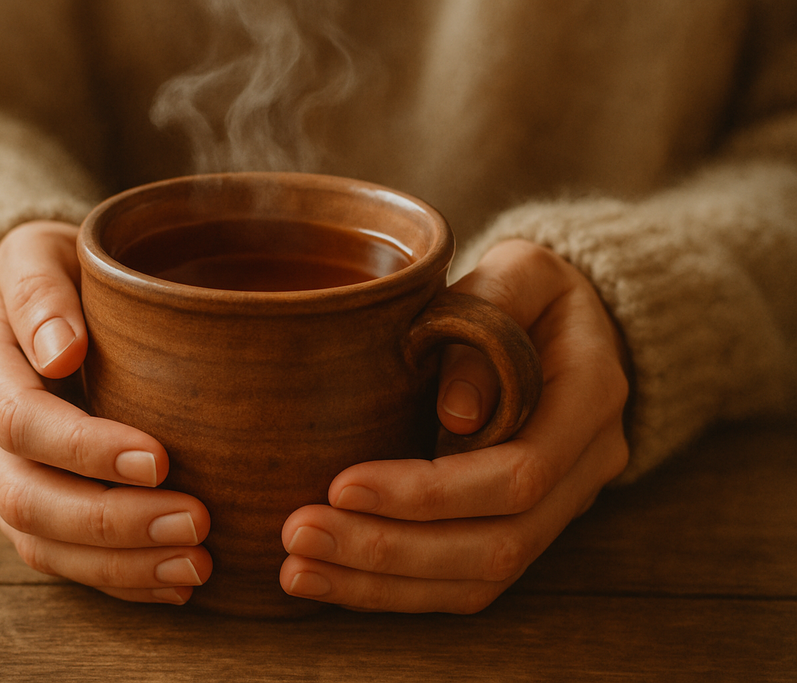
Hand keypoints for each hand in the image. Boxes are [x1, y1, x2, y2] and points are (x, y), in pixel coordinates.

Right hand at [0, 220, 211, 604]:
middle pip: (27, 498)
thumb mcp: (41, 252)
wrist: (39, 300)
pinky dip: (115, 577)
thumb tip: (60, 350)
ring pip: (39, 541)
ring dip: (118, 564)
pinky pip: (58, 557)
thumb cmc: (57, 270)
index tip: (160, 459)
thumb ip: (41, 291)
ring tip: (194, 567)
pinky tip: (173, 582)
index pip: (22, 422)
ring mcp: (0, 471)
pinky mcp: (29, 499)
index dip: (87, 449)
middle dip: (112, 522)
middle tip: (196, 523)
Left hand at [279, 239, 628, 612]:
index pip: (520, 473)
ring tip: (299, 570)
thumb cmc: (528, 291)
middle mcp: (586, 466)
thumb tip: (456, 412)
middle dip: (391, 551)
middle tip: (300, 535)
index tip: (342, 484)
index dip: (431, 492)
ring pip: (480, 578)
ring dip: (383, 584)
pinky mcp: (521, 525)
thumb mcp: (518, 271)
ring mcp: (559, 506)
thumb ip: (490, 313)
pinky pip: (464, 581)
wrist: (565, 325)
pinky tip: (330, 578)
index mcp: (591, 397)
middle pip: (498, 543)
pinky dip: (395, 589)